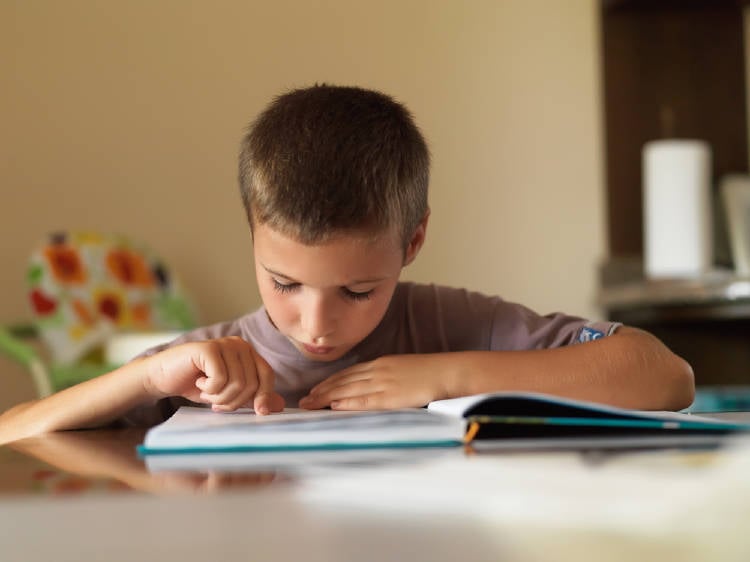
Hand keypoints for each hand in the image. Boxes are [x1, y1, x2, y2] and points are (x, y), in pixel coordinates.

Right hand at [143, 336, 283, 413]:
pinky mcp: (208, 349)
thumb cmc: (197, 385)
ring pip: (237, 383)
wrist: (162, 377)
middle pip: (252, 383)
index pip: (267, 375)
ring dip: (220, 397)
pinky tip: (198, 383)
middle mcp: (239, 344)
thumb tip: (280, 406)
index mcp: (248, 352)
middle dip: (234, 401)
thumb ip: (254, 398)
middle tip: (216, 401)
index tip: (258, 413)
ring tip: (207, 392)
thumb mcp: (230, 395)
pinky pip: (220, 379)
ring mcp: (224, 344)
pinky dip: (209, 390)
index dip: (264, 396)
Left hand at [298, 354, 452, 409]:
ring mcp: (384, 383)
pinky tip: (334, 407)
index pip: (349, 373)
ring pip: (348, 390)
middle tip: (304, 400)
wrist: (449, 372)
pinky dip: (347, 403)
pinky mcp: (391, 397)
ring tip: (310, 405)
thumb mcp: (405, 368)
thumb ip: (389, 376)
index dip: (331, 381)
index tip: (316, 389)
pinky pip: (364, 401)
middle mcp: (378, 371)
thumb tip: (377, 386)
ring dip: (327, 398)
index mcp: (382, 363)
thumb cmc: (432, 372)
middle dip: (322, 390)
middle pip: (343, 381)